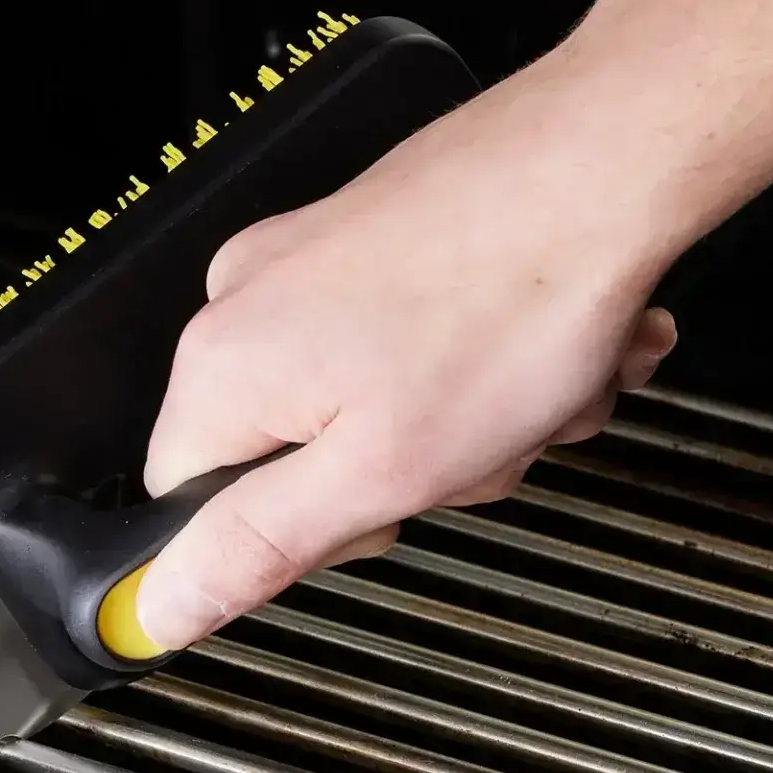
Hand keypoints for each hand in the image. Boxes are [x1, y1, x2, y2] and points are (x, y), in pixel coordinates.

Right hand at [133, 44, 687, 650]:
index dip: (305, 534)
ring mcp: (325, 258)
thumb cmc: (510, 305)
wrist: (609, 165)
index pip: (198, 508)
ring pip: (396, 406)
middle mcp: (258, 298)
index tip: (386, 507)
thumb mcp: (378, 472)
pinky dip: (507, 362)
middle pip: (310, 457)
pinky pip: (436, 344)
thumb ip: (258, 547)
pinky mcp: (391, 234)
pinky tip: (563, 348)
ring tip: (544, 386)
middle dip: (425, 469)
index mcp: (229, 366)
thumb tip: (163, 607)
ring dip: (489, 420)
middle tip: (484, 442)